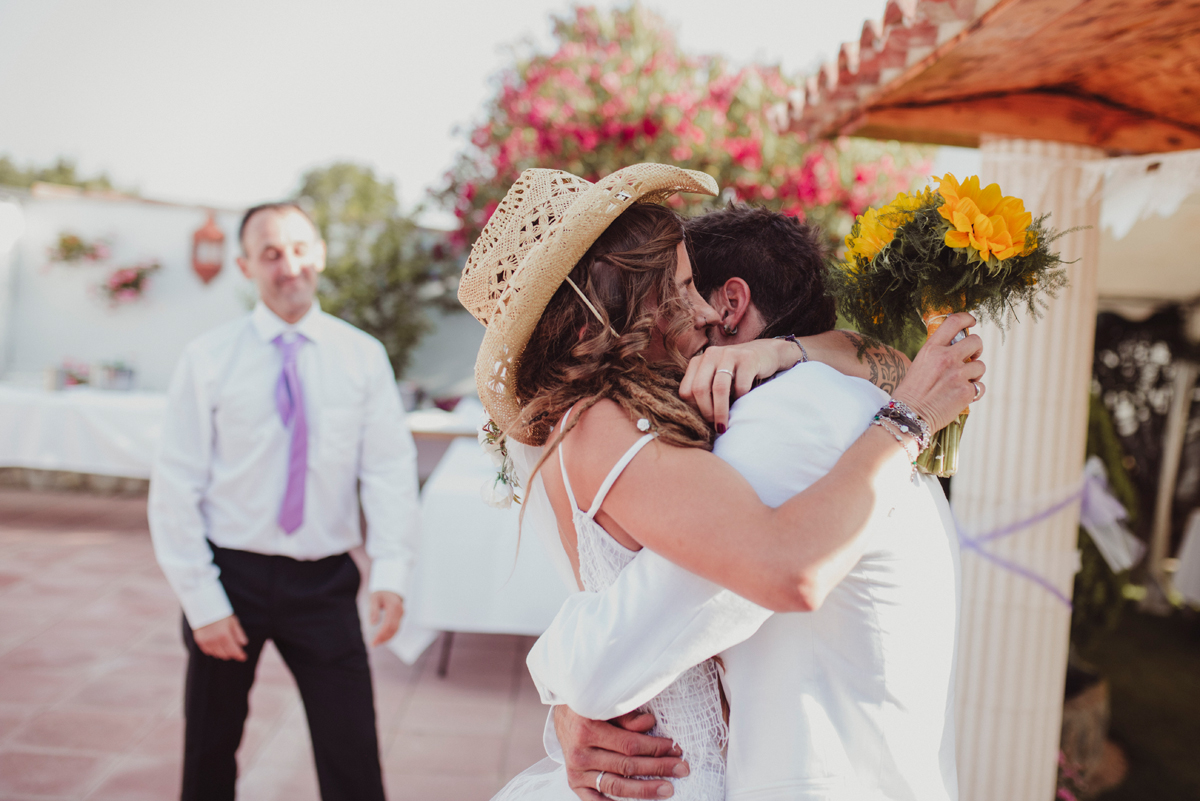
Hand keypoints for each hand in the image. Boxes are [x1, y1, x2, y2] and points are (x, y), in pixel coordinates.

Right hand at [192, 614, 248, 660]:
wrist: (203, 607)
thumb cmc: (221, 612)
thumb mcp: (233, 621)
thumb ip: (238, 633)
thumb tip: (243, 644)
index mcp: (225, 635)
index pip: (234, 651)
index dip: (240, 655)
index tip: (244, 657)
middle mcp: (215, 641)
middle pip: (226, 654)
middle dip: (232, 653)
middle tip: (236, 650)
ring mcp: (206, 642)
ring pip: (217, 654)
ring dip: (223, 653)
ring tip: (227, 648)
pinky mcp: (200, 641)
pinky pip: (208, 651)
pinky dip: (214, 651)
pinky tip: (217, 646)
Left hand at [369, 591, 403, 645]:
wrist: (391, 587)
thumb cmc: (381, 593)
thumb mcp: (374, 598)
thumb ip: (374, 610)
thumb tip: (373, 624)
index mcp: (394, 607)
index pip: (388, 625)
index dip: (381, 635)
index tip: (373, 642)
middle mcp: (400, 612)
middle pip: (393, 629)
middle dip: (383, 638)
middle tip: (373, 645)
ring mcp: (401, 614)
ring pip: (396, 630)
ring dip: (387, 638)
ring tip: (377, 643)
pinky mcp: (400, 616)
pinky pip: (396, 628)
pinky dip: (390, 634)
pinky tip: (383, 638)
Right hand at [555, 705, 687, 799]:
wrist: (563, 716)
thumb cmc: (589, 708)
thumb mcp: (606, 705)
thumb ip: (627, 716)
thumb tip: (650, 724)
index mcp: (587, 729)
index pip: (629, 745)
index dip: (655, 748)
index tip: (676, 749)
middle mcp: (580, 753)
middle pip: (626, 766)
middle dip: (658, 768)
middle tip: (682, 769)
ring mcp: (576, 771)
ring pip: (615, 786)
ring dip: (645, 789)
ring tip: (668, 789)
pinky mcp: (574, 782)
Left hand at [680, 339, 799, 430]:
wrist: (765, 353)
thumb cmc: (736, 373)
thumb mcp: (715, 378)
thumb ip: (704, 392)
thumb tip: (696, 421)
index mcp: (697, 361)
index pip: (686, 390)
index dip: (694, 409)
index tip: (703, 421)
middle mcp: (710, 354)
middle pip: (700, 389)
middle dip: (706, 412)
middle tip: (715, 426)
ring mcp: (729, 354)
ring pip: (719, 388)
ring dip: (721, 411)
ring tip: (723, 426)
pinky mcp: (747, 358)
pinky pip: (741, 386)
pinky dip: (741, 398)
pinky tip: (743, 400)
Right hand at [891, 312, 984, 430]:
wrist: (908, 416)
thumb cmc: (911, 393)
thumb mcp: (919, 365)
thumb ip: (937, 354)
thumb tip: (957, 348)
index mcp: (931, 349)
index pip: (954, 321)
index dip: (967, 318)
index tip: (972, 322)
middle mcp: (946, 358)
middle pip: (976, 341)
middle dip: (977, 349)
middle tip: (972, 357)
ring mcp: (958, 374)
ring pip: (981, 365)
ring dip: (975, 374)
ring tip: (962, 382)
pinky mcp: (966, 391)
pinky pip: (980, 387)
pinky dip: (975, 392)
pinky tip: (963, 396)